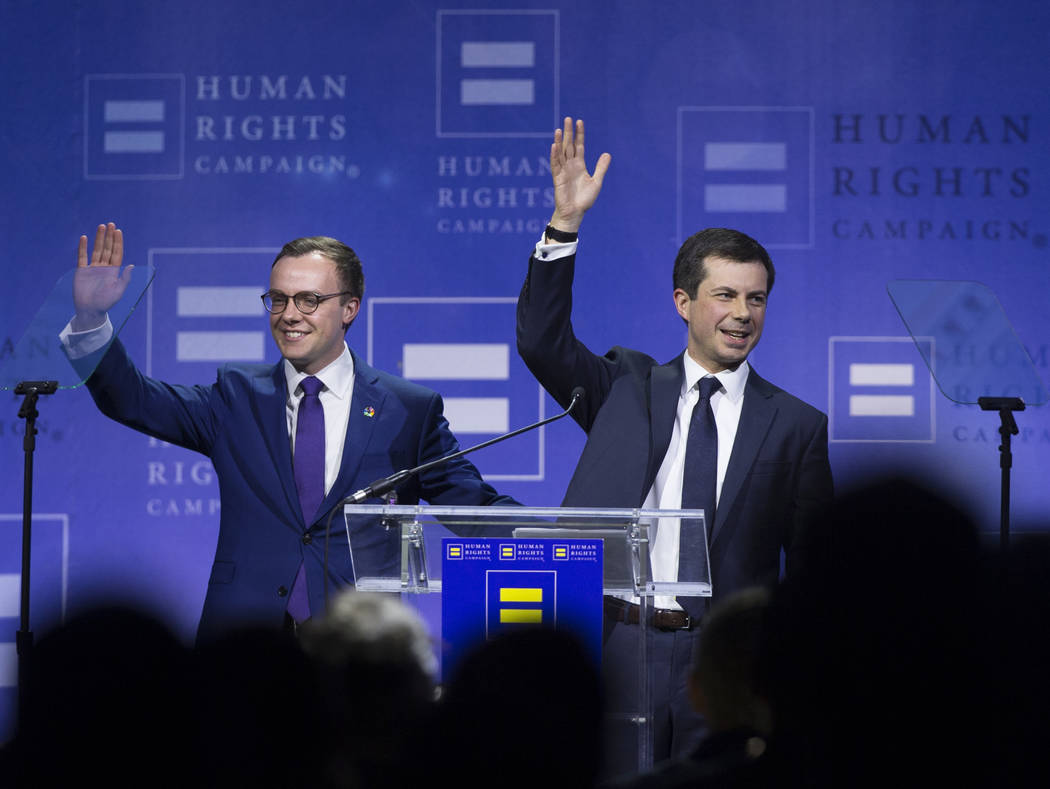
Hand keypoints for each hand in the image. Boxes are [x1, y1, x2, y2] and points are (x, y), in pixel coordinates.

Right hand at [72, 222, 133, 330]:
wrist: (90, 310)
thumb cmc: (106, 303)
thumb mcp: (118, 291)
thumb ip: (124, 278)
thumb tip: (130, 265)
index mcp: (114, 271)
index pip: (117, 253)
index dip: (118, 242)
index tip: (118, 231)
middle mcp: (104, 267)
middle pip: (107, 249)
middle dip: (109, 237)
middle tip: (111, 224)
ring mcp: (92, 268)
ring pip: (96, 250)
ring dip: (99, 238)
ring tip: (101, 226)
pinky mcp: (81, 271)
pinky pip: (82, 257)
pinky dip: (83, 247)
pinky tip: (84, 238)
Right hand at [548, 117, 610, 233]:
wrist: (575, 213)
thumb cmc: (585, 200)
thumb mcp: (596, 182)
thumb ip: (601, 168)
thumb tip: (607, 153)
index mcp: (579, 165)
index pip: (579, 146)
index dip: (579, 134)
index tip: (579, 122)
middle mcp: (570, 165)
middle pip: (568, 145)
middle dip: (568, 132)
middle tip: (568, 119)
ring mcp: (563, 171)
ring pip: (560, 153)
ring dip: (559, 141)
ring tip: (559, 129)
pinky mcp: (557, 178)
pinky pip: (555, 165)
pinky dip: (554, 155)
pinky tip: (554, 146)